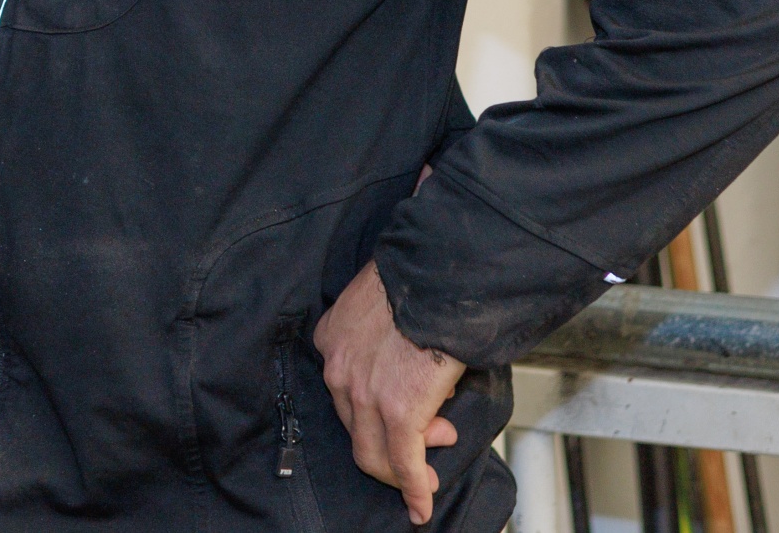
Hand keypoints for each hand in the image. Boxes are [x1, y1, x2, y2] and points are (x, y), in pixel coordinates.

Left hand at [313, 260, 463, 524]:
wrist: (444, 273)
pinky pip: (401, 463)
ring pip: (372, 452)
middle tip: (429, 439)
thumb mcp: (386, 302)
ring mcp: (362, 393)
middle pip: (354, 426)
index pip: (345, 393)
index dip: (376, 411)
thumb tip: (417, 369)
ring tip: (429, 469)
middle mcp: (338, 367)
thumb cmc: (425, 278)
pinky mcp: (396, 412)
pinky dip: (412, 489)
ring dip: (404, 467)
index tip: (406, 417)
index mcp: (333, 337)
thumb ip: (389, 338)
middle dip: (392, 440)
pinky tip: (421, 505)